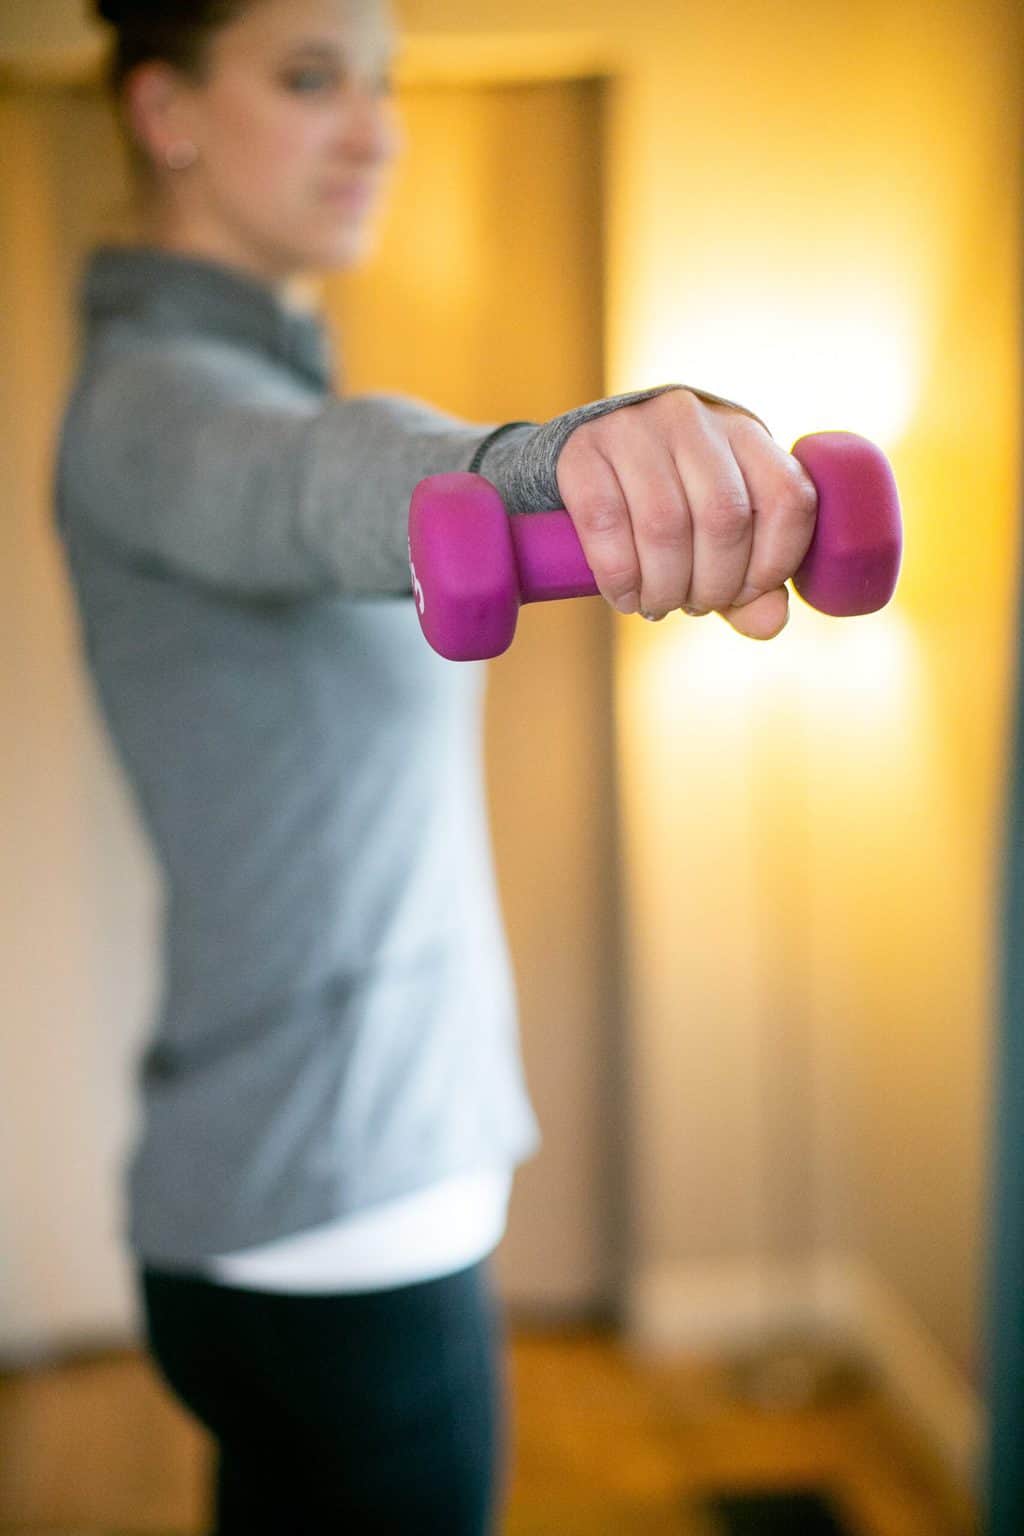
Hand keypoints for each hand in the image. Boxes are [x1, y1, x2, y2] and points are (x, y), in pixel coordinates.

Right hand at [554, 389, 818, 639]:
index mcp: (745, 433)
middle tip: (694, 606)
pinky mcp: (582, 450)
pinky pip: (606, 522)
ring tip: (657, 604)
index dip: (773, 563)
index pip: (787, 498)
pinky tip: (624, 596)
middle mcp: (694, 418)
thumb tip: (770, 621)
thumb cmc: (671, 507)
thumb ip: (752, 585)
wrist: (592, 464)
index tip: (744, 593)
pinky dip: (619, 576)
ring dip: (664, 587)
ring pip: (664, 523)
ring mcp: (635, 427)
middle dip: (713, 585)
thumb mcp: (720, 538)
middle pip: (724, 517)